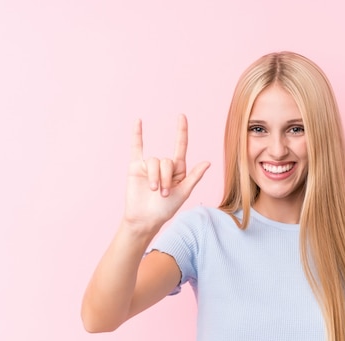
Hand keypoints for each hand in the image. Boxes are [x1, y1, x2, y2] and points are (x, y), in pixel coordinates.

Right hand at [123, 114, 209, 230]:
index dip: (181, 131)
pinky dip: (137, 135)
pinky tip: (138, 121)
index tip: (181, 116)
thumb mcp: (184, 193)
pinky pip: (136, 148)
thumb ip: (194, 177)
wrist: (146, 219)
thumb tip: (208, 162)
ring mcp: (149, 165)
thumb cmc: (166, 209)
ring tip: (154, 191)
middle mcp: (164, 166)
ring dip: (155, 178)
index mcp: (178, 170)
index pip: (180, 146)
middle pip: (166, 161)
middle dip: (166, 178)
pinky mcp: (136, 167)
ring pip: (154, 162)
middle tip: (165, 193)